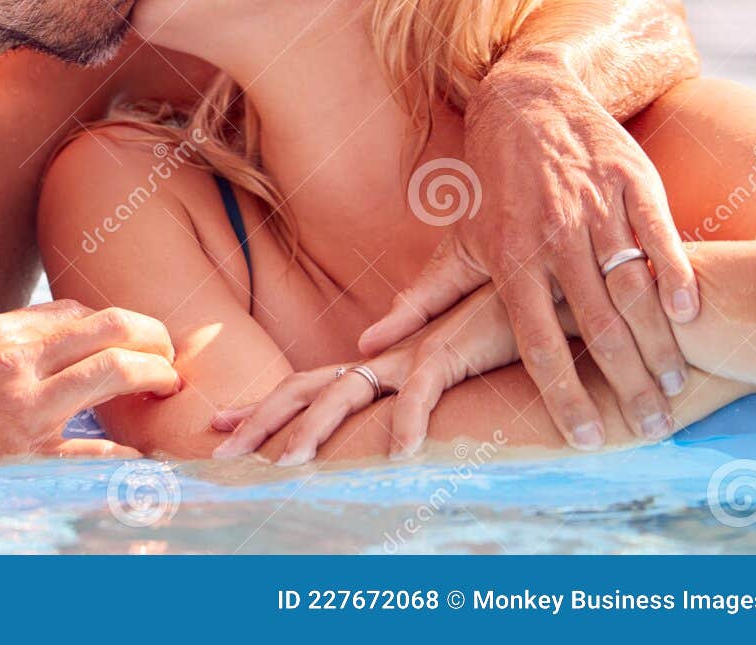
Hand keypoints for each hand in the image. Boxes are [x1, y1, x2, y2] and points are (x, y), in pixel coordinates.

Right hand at [0, 300, 180, 462]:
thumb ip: (11, 339)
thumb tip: (64, 328)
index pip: (77, 310)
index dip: (113, 323)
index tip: (128, 339)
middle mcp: (15, 361)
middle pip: (108, 327)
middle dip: (152, 334)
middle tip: (169, 352)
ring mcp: (24, 408)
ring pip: (113, 373)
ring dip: (154, 374)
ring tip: (168, 384)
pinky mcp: (28, 457)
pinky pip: (96, 451)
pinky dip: (130, 454)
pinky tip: (146, 456)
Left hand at [212, 287, 518, 462]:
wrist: (535, 286)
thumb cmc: (496, 326)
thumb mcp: (447, 367)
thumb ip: (414, 390)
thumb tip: (386, 413)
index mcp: (378, 361)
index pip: (305, 385)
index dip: (263, 405)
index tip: (221, 423)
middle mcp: (382, 356)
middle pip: (305, 390)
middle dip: (259, 422)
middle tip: (220, 455)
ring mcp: (411, 354)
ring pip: (347, 395)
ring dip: (314, 433)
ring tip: (285, 468)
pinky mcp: (451, 353)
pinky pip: (422, 395)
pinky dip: (409, 425)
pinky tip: (401, 459)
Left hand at [360, 63, 694, 449]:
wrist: (525, 101)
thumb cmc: (491, 188)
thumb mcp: (457, 243)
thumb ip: (421, 300)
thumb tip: (366, 347)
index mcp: (509, 258)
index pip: (534, 340)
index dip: (561, 393)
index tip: (585, 439)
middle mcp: (551, 235)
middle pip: (591, 323)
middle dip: (624, 382)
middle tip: (649, 428)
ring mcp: (594, 206)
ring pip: (629, 284)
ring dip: (656, 341)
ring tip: (672, 388)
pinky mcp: (631, 180)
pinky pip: (657, 235)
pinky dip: (671, 274)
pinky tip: (684, 312)